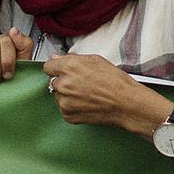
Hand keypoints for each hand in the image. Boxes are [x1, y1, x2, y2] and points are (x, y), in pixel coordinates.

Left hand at [44, 53, 169, 132]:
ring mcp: (64, 101)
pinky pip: (64, 108)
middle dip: (64, 81)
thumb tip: (58, 58)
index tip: (62, 70)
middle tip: (81, 82)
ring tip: (87, 93)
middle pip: (53, 81)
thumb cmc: (115, 81)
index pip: (48, 66)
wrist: (125, 103)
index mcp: (69, 67)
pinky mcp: (68, 115)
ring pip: (59, 95)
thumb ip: (73, 58)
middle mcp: (64, 84)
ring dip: (68, 94)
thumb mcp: (96, 60)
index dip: (57, 67)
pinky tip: (86, 102)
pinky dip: (72, 106)